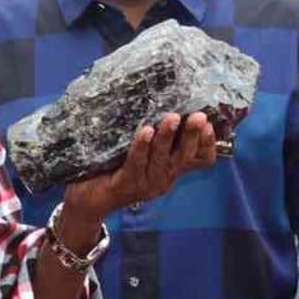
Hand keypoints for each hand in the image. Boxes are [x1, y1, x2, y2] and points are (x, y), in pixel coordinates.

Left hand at [63, 112, 216, 223]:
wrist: (89, 198)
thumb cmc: (117, 168)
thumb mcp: (144, 152)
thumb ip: (157, 135)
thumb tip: (167, 101)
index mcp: (172, 169)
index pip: (201, 160)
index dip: (208, 143)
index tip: (210, 123)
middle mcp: (164, 178)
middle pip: (184, 157)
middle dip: (193, 136)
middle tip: (199, 116)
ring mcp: (146, 183)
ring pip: (162, 159)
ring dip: (167, 137)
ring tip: (172, 118)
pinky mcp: (126, 183)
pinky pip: (136, 163)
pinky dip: (141, 146)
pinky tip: (145, 131)